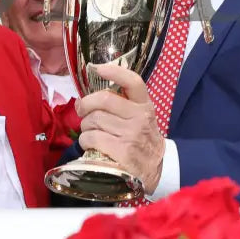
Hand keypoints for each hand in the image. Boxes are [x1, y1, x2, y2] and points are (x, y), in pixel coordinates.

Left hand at [76, 63, 165, 192]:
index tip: (98, 68)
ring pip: (93, 120)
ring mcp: (131, 135)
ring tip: (89, 132)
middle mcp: (140, 118)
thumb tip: (86, 99)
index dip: (114, 72)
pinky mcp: (121, 152)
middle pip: (103, 100)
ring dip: (85, 126)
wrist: (157, 169)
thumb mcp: (141, 117)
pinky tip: (89, 144)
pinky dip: (85, 140)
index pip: (133, 82)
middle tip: (82, 111)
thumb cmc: (142, 140)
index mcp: (144, 106)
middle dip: (85, 105)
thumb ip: (122, 104)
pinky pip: (92, 138)